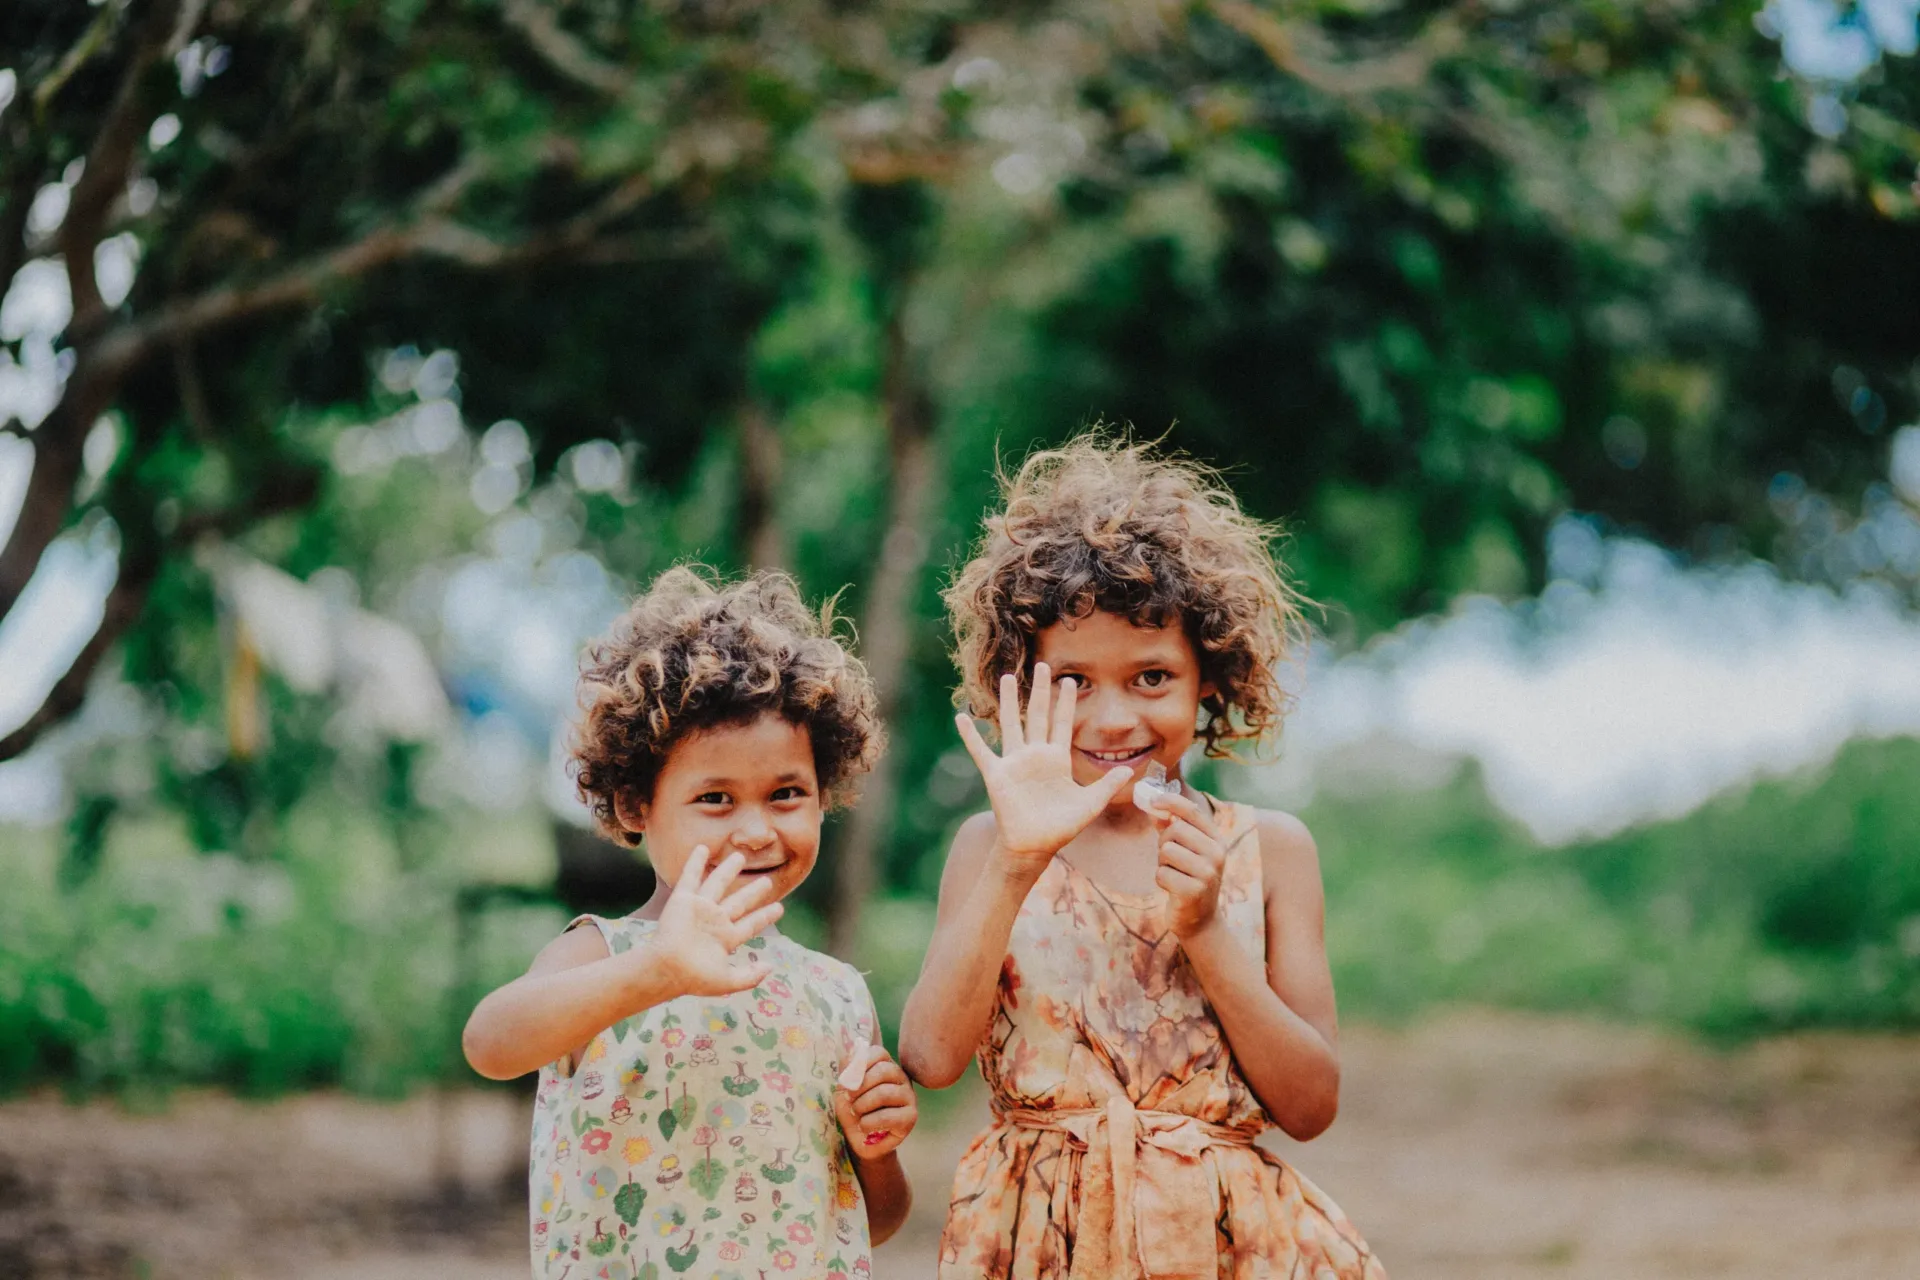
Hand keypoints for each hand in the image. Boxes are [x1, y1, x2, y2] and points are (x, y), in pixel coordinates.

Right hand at [649, 846, 784, 997]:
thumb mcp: (728, 981)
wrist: (669, 969)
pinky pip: (690, 877)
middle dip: (753, 892)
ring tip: (739, 856)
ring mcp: (700, 909)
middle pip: (739, 902)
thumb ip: (750, 976)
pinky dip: (694, 862)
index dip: (765, 916)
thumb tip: (770, 967)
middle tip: (768, 881)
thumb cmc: (696, 977)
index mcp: (725, 939)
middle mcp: (715, 921)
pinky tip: (702, 848)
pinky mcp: (683, 900)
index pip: (750, 924)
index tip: (780, 908)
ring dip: (728, 870)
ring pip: (718, 884)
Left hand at [832, 1042, 916, 1160]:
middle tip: (848, 1098)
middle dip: (860, 1086)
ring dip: (862, 1104)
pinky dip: (869, 1122)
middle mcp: (901, 1078)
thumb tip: (849, 1053)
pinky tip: (864, 1126)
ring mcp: (908, 1097)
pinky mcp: (910, 1117)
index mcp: (885, 1066)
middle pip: (883, 1070)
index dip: (860, 1063)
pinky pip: (888, 1116)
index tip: (846, 1079)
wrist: (859, 1140)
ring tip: (856, 1113)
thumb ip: (848, 1071)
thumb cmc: (853, 1110)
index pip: (878, 1053)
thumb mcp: (845, 1089)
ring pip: (885, 1093)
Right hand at [955, 664, 1132, 869]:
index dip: (1065, 702)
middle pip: (1038, 715)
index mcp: (1057, 759)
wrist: (1034, 847)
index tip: (1069, 680)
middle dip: (1041, 690)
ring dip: (1008, 701)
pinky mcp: (997, 774)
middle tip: (1043, 665)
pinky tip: (961, 717)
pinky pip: (981, 751)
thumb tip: (1130, 770)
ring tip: (1007, 677)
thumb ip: (1107, 785)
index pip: (1062, 723)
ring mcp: (1015, 763)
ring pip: (1011, 724)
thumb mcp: (1090, 804)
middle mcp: (1036, 755)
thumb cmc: (1061, 828)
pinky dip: (971, 735)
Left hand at [1148, 791, 1226, 937]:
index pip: (1192, 811)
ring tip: (1174, 874)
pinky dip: (1161, 880)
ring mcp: (1208, 873)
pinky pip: (1162, 873)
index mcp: (1217, 840)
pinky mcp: (1194, 891)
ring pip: (1166, 851)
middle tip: (1169, 858)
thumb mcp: (1187, 851)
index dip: (1170, 801)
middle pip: (1175, 830)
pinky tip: (1173, 889)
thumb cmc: (1189, 879)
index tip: (1152, 800)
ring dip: (1162, 863)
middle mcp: (1217, 854)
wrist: (1200, 920)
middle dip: (1163, 842)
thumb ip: (1173, 828)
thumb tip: (1154, 806)